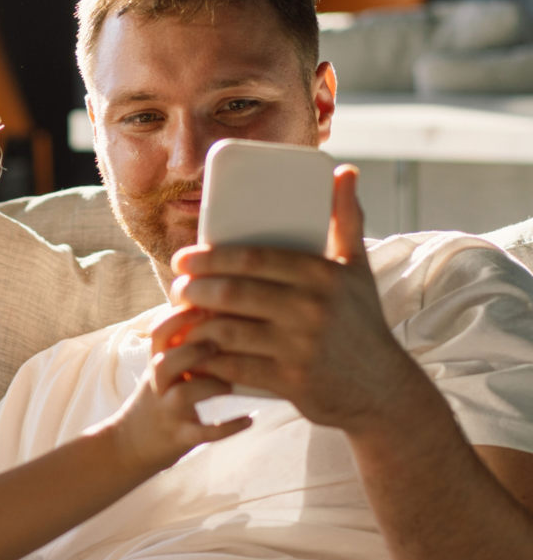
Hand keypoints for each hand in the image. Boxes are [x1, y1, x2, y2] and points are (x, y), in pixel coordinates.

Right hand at [105, 309, 252, 476]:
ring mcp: (167, 411)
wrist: (127, 446)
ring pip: (185, 395)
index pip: (160, 331)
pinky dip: (228, 427)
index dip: (180, 316)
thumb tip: (219, 301)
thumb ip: (183, 340)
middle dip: (195, 350)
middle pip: (167, 360)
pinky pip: (203, 433)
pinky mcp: (179, 438)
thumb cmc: (158, 397)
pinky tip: (249, 420)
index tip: (207, 306)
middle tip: (221, 344)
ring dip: (212, 386)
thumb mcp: (161, 366)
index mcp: (156, 362)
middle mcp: (158, 384)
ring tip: (232, 384)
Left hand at [167, 166, 425, 432]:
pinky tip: (193, 352)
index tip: (183, 259)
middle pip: (232, 292)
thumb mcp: (357, 269)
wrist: (381, 389)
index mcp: (322, 274)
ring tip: (180, 318)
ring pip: (227, 330)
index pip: (252, 258)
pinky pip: (233, 366)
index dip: (209, 257)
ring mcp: (300, 347)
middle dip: (193, 289)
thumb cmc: (361, 322)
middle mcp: (311, 308)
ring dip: (195, 324)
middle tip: (177, 288)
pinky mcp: (290, 381)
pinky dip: (207, 359)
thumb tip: (343, 170)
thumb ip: (346, 219)